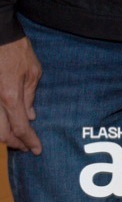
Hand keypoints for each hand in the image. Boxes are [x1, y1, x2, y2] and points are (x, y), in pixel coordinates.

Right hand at [0, 35, 41, 153]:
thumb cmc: (18, 52)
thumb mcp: (33, 72)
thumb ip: (30, 97)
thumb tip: (30, 117)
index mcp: (10, 97)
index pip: (20, 128)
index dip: (29, 141)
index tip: (37, 150)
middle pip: (2, 134)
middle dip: (16, 144)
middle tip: (27, 147)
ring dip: (4, 137)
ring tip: (18, 140)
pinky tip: (7, 126)